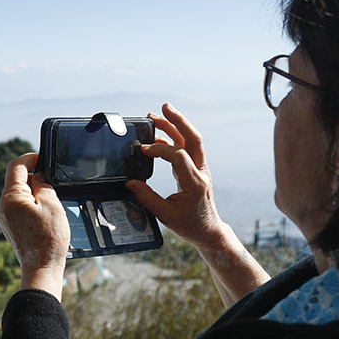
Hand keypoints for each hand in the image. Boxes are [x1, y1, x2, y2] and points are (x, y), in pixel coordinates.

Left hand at [0, 153, 69, 298]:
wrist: (41, 268)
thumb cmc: (48, 239)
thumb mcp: (51, 204)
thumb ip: (42, 183)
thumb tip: (37, 175)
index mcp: (10, 197)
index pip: (16, 165)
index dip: (30, 158)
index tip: (44, 158)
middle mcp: (1, 205)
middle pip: (16, 179)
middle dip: (34, 176)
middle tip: (52, 183)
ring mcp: (3, 216)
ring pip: (18, 193)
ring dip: (33, 191)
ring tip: (50, 203)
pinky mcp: (8, 225)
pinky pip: (18, 205)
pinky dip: (30, 203)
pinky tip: (44, 213)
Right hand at [125, 103, 227, 249]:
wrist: (208, 231)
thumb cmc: (189, 225)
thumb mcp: (165, 215)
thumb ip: (147, 198)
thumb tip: (130, 183)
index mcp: (194, 183)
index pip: (179, 155)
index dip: (160, 149)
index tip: (143, 150)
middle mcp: (200, 172)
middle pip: (193, 139)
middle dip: (179, 121)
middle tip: (164, 107)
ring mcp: (200, 169)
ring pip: (191, 140)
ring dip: (176, 125)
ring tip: (156, 115)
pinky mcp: (196, 169)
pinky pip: (187, 148)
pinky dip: (173, 139)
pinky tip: (159, 137)